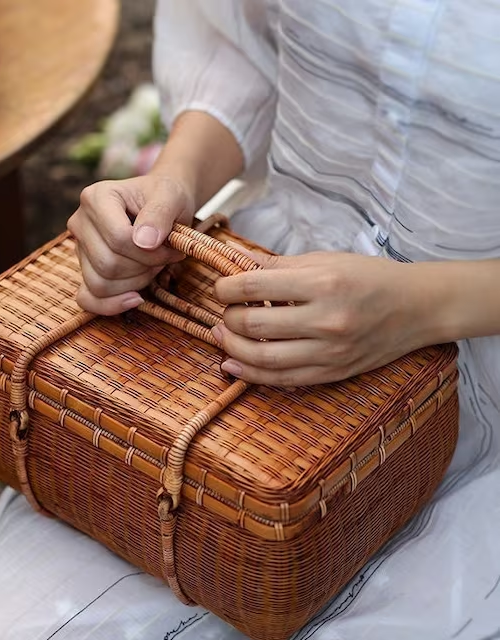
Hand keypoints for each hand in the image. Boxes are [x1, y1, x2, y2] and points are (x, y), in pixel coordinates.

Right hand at [67, 174, 195, 314]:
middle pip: (108, 265)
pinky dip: (111, 305)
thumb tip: (144, 242)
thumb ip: (159, 214)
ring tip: (152, 266)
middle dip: (144, 268)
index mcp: (95, 198)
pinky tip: (136, 298)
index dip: (151, 253)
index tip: (173, 248)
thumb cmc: (165, 198)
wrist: (161, 204)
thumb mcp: (171, 197)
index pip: (119, 239)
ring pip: (100, 285)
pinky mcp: (84, 270)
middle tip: (164, 257)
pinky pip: (87, 299)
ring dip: (135, 283)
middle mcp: (80, 222)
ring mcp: (79, 249)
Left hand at [211, 251, 432, 385]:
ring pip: (263, 358)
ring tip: (222, 336)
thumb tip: (238, 265)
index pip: (254, 287)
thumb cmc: (371, 278)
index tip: (223, 287)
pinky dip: (251, 374)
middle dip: (228, 318)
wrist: (418, 308)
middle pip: (253, 325)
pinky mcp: (332, 372)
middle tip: (225, 311)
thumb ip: (280, 266)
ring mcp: (330, 351)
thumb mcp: (327, 260)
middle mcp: (326, 319)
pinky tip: (232, 364)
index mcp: (323, 283)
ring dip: (232, 348)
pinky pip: (282, 380)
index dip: (226, 288)